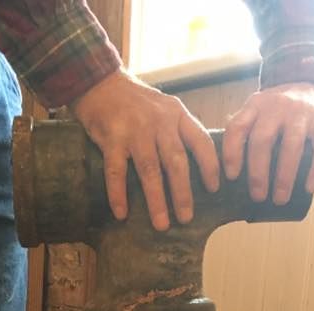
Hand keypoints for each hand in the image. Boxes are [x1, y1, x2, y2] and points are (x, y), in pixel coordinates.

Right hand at [71, 69, 219, 231]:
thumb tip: (195, 166)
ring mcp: (134, 130)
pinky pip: (116, 171)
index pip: (200, 140)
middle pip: (176, 161)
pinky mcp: (111, 137)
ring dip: (157, 200)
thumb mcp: (164, 107)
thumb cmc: (135, 101)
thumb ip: (178, 130)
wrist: (100, 82)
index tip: (214, 188)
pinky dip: (118, 194)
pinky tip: (121, 214)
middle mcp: (159, 121)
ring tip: (162, 224)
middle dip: (183, 193)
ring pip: (150, 170)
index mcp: (176, 114)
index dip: (209, 166)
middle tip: (186, 218)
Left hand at [223, 83, 313, 203]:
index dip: (232, 153)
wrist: (313, 81)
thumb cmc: (279, 108)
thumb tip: (227, 169)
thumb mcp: (258, 108)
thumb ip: (244, 129)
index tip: (232, 177)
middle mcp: (278, 106)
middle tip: (258, 196)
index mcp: (256, 105)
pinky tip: (310, 188)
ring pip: (292, 146)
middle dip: (258, 173)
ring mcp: (303, 112)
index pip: (237, 128)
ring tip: (280, 199)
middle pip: (263, 140)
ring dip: (285, 177)